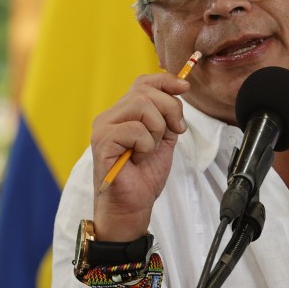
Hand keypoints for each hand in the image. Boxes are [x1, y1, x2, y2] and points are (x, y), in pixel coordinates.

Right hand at [90, 72, 189, 239]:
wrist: (132, 206)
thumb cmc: (144, 176)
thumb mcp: (163, 139)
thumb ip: (168, 116)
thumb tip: (179, 90)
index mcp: (124, 113)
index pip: (143, 82)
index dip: (166, 81)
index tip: (185, 88)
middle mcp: (110, 116)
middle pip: (146, 92)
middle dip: (170, 110)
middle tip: (173, 132)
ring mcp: (104, 127)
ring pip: (142, 106)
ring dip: (156, 130)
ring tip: (148, 150)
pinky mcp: (102, 141)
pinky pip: (135, 129)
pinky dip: (146, 145)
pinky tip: (138, 159)